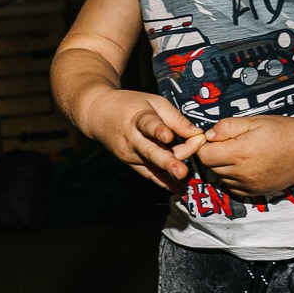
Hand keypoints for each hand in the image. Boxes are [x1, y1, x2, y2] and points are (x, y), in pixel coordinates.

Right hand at [77, 89, 202, 189]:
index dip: (158, 130)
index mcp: (138, 118)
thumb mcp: (153, 102)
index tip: (168, 136)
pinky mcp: (130, 163)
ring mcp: (129, 153)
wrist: (97, 114)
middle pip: (150, 151)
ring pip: (154, 164)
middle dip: (167, 162)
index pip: (148, 124)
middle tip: (182, 171)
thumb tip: (196, 133)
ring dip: (170, 172)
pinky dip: (163, 182)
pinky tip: (178, 190)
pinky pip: (149, 174)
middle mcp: (132, 139)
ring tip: (185, 185)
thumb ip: (175, 118)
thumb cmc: (130, 104)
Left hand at [194, 115, 293, 197]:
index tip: (216, 139)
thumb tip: (207, 136)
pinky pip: (234, 187)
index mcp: (239, 153)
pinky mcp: (257, 192)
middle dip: (215, 155)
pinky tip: (247, 166)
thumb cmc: (283, 131)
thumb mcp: (254, 121)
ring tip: (242, 154)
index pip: (204, 155)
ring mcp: (250, 185)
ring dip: (224, 167)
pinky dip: (234, 178)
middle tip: (231, 144)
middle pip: (211, 167)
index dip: (205, 145)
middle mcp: (243, 173)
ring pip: (222, 178)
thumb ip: (226, 127)